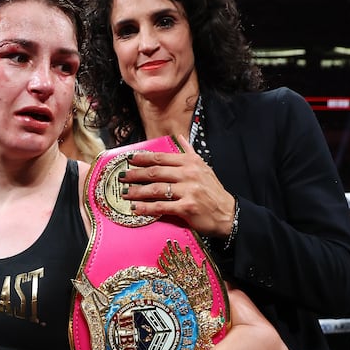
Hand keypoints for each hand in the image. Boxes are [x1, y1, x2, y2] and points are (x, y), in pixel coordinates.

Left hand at [120, 134, 235, 237]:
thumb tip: (180, 137)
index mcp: (191, 162)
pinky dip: (147, 208)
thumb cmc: (213, 191)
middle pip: (155, 172)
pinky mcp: (187, 208)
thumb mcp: (204, 167)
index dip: (144, 158)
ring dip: (137, 191)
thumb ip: (189, 152)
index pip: (162, 158)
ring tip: (125, 193)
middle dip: (136, 174)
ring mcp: (188, 191)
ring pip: (156, 189)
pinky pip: (162, 207)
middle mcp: (189, 174)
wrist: (228, 213)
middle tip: (122, 176)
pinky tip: (136, 208)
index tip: (130, 159)